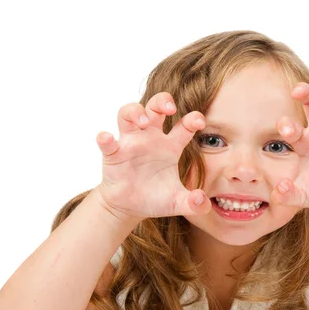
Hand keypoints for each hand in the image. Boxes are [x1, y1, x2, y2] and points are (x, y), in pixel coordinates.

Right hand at [95, 92, 211, 221]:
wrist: (129, 208)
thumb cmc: (155, 198)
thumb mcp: (178, 202)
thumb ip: (194, 203)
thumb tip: (203, 201)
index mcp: (171, 146)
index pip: (184, 125)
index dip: (193, 119)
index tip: (198, 121)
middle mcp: (151, 138)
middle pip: (155, 107)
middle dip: (162, 101)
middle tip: (170, 108)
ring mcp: (130, 143)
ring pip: (128, 113)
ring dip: (135, 111)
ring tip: (143, 120)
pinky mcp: (113, 154)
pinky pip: (107, 141)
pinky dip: (105, 138)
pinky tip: (106, 138)